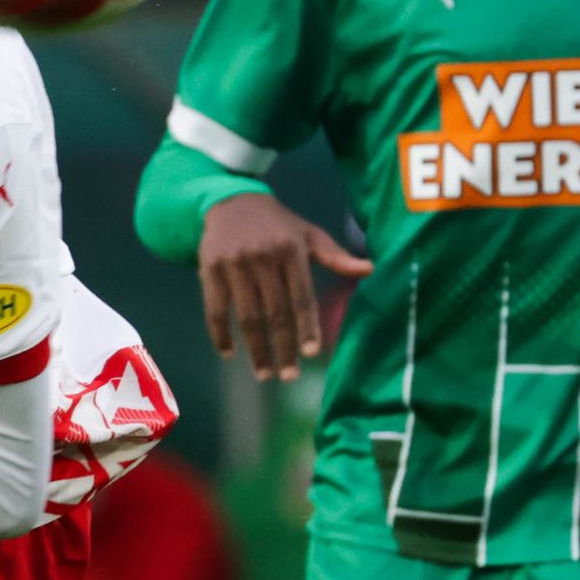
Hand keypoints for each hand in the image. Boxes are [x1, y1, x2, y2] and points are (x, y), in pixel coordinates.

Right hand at [196, 190, 369, 381]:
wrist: (231, 202)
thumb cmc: (278, 225)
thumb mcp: (309, 234)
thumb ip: (336, 256)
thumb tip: (370, 269)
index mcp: (291, 250)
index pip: (302, 297)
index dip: (307, 327)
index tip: (312, 354)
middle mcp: (263, 257)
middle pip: (275, 312)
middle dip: (283, 348)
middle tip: (290, 377)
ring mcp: (234, 264)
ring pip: (246, 316)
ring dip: (255, 349)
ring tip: (263, 374)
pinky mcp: (209, 269)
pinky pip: (215, 308)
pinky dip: (220, 334)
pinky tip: (228, 353)